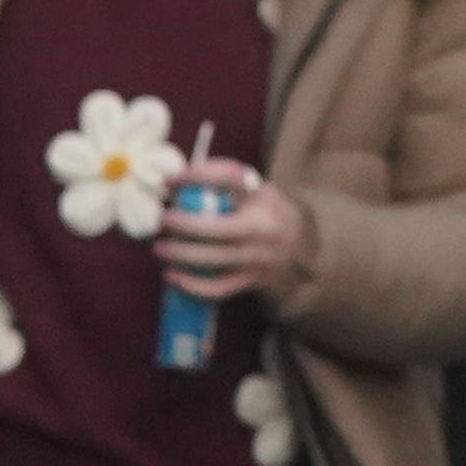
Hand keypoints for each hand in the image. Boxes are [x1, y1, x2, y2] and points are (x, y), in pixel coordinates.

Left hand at [156, 159, 314, 305]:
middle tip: (162, 220)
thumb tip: (176, 184)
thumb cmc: (268, 215)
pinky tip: (171, 276)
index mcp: (262, 197)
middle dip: (182, 225)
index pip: (229, 178)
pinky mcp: (252, 280)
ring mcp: (258, 257)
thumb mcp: (257, 191)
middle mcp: (263, 226)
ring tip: (160, 248)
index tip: (169, 181)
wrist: (305, 250)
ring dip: (179, 254)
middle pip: (215, 228)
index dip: (196, 177)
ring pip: (212, 259)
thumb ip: (225, 185)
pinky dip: (190, 285)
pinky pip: (217, 288)